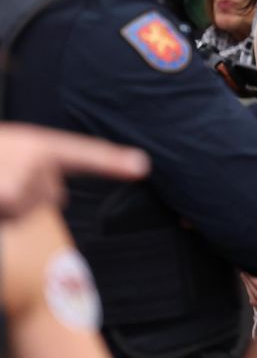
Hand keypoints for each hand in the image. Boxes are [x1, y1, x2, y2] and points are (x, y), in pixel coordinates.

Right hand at [0, 126, 147, 219]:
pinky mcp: (8, 194)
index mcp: (39, 143)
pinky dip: (2, 214)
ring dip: (6, 208)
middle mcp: (35, 155)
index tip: (142, 166)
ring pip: (25, 209)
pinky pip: (12, 214)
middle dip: (22, 198)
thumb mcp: (13, 156)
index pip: (83, 153)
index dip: (112, 161)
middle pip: (49, 197)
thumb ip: (38, 173)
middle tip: (0, 182)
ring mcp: (20, 175)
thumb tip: (60, 197)